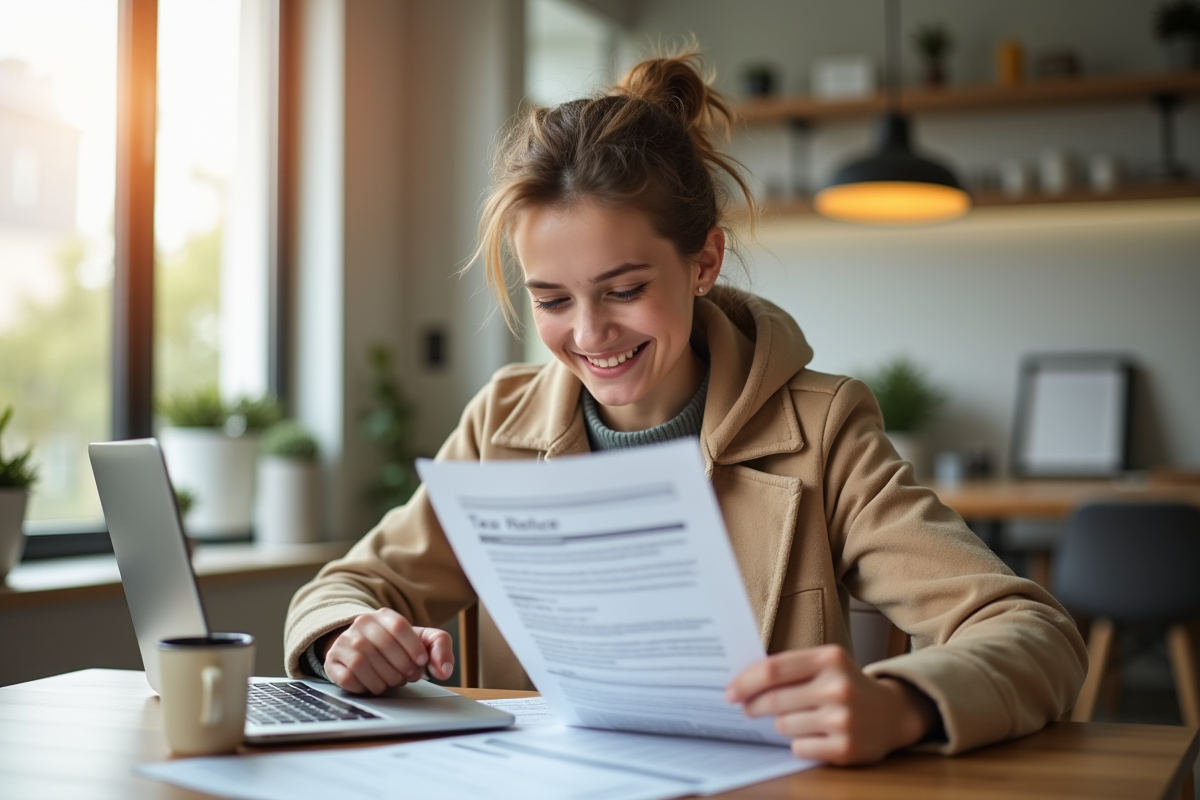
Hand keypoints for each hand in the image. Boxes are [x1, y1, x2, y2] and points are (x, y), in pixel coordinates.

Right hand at [322, 608, 454, 693]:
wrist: (365, 648)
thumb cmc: (398, 647)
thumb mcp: (423, 641)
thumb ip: (440, 647)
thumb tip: (444, 670)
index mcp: (384, 615)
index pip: (398, 626)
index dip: (412, 647)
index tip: (420, 662)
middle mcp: (361, 624)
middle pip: (381, 645)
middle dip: (400, 667)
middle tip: (408, 676)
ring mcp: (344, 642)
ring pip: (361, 662)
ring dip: (383, 679)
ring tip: (392, 682)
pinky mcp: (332, 661)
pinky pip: (346, 677)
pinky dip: (364, 686)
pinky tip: (373, 685)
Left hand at [726, 645, 935, 764]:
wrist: (893, 714)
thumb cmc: (847, 685)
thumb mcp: (826, 664)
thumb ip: (791, 668)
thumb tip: (743, 682)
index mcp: (830, 658)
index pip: (773, 669)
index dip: (745, 682)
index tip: (729, 692)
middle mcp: (838, 687)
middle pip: (774, 700)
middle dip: (753, 706)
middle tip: (746, 709)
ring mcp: (843, 719)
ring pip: (784, 725)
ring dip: (782, 724)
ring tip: (797, 718)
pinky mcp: (846, 748)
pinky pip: (800, 747)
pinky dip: (800, 743)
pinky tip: (815, 735)